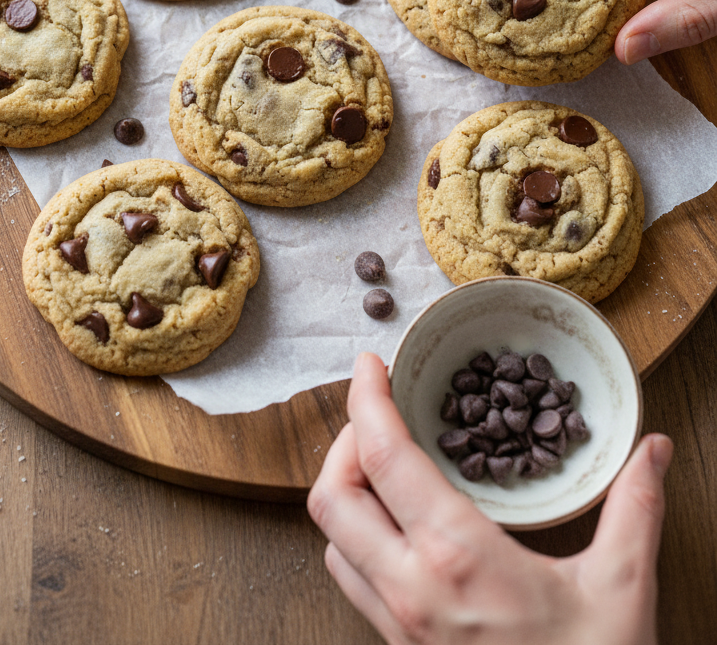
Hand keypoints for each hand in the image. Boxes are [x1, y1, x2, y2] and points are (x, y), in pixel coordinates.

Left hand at [308, 353, 671, 644]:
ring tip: (383, 464)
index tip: (369, 365)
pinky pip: (353, 581)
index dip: (365, 398)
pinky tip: (396, 525)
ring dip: (345, 493)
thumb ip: (634, 508)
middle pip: (331, 497)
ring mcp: (399, 625)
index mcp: (457, 557)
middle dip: (343, 442)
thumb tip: (652, 448)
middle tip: (377, 417)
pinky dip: (357, 537)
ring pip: (333, 541)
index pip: (381, 456)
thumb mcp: (621, 588)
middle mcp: (411, 589)